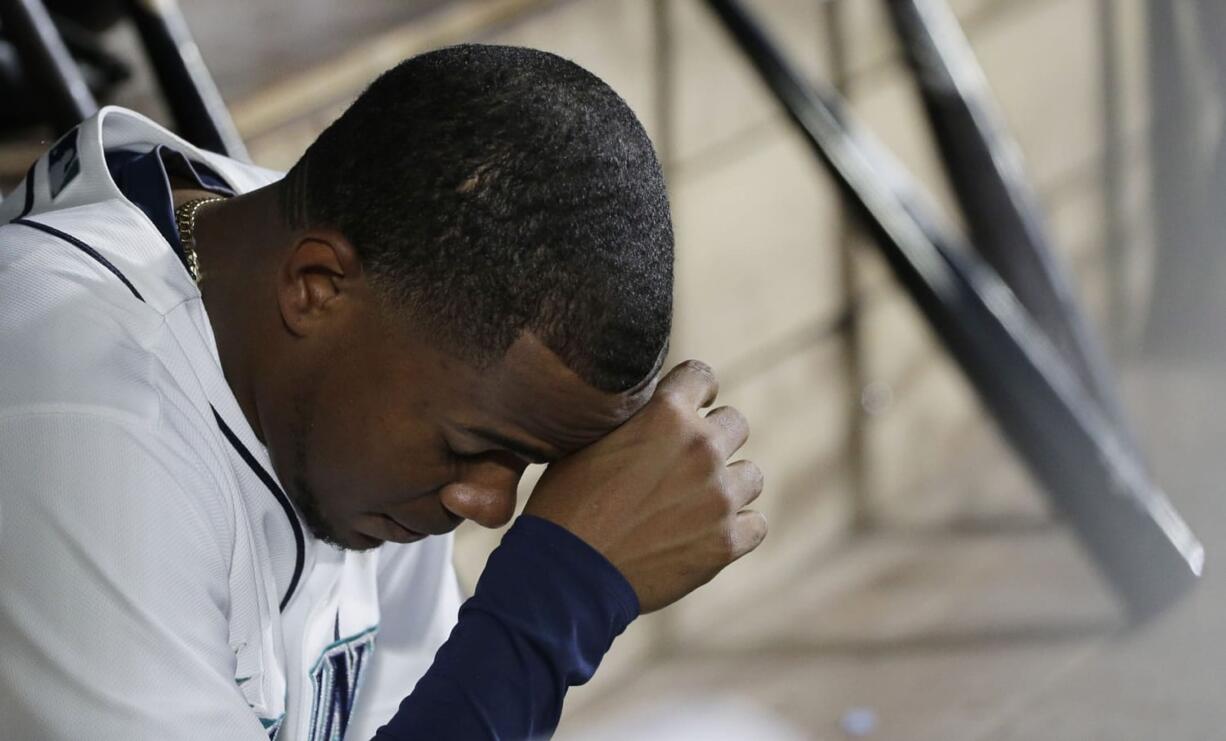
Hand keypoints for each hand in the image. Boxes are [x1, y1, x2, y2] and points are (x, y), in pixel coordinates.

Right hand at [523, 360, 766, 612]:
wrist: (567, 575)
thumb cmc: (566, 505)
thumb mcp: (589, 441)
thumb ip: (634, 419)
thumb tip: (655, 406)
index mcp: (667, 414)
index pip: (702, 376)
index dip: (693, 391)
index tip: (690, 405)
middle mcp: (702, 449)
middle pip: (735, 424)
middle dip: (714, 438)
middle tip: (685, 462)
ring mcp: (719, 497)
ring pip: (751, 476)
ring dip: (727, 485)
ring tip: (694, 503)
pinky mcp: (726, 543)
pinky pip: (755, 524)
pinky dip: (737, 528)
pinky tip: (708, 533)